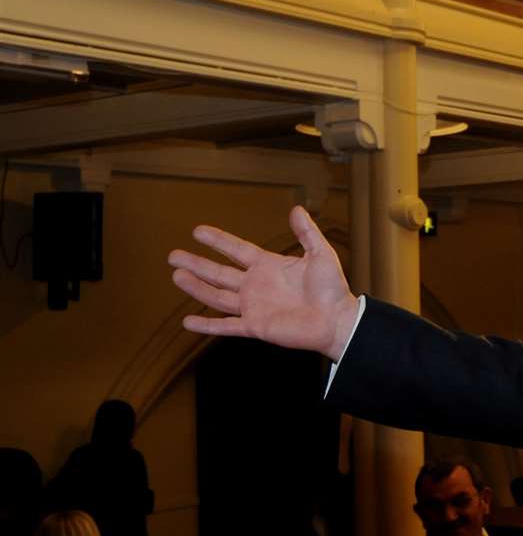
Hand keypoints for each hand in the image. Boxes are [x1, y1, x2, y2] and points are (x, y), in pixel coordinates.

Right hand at [168, 206, 359, 359]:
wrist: (337, 320)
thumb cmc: (332, 288)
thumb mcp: (321, 254)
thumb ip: (307, 233)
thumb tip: (296, 209)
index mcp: (269, 266)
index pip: (237, 250)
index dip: (218, 240)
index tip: (197, 231)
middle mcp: (256, 285)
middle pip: (219, 272)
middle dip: (196, 263)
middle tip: (173, 255)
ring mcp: (253, 307)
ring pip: (216, 296)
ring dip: (196, 288)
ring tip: (176, 276)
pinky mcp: (255, 326)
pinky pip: (226, 326)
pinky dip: (207, 325)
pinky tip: (187, 321)